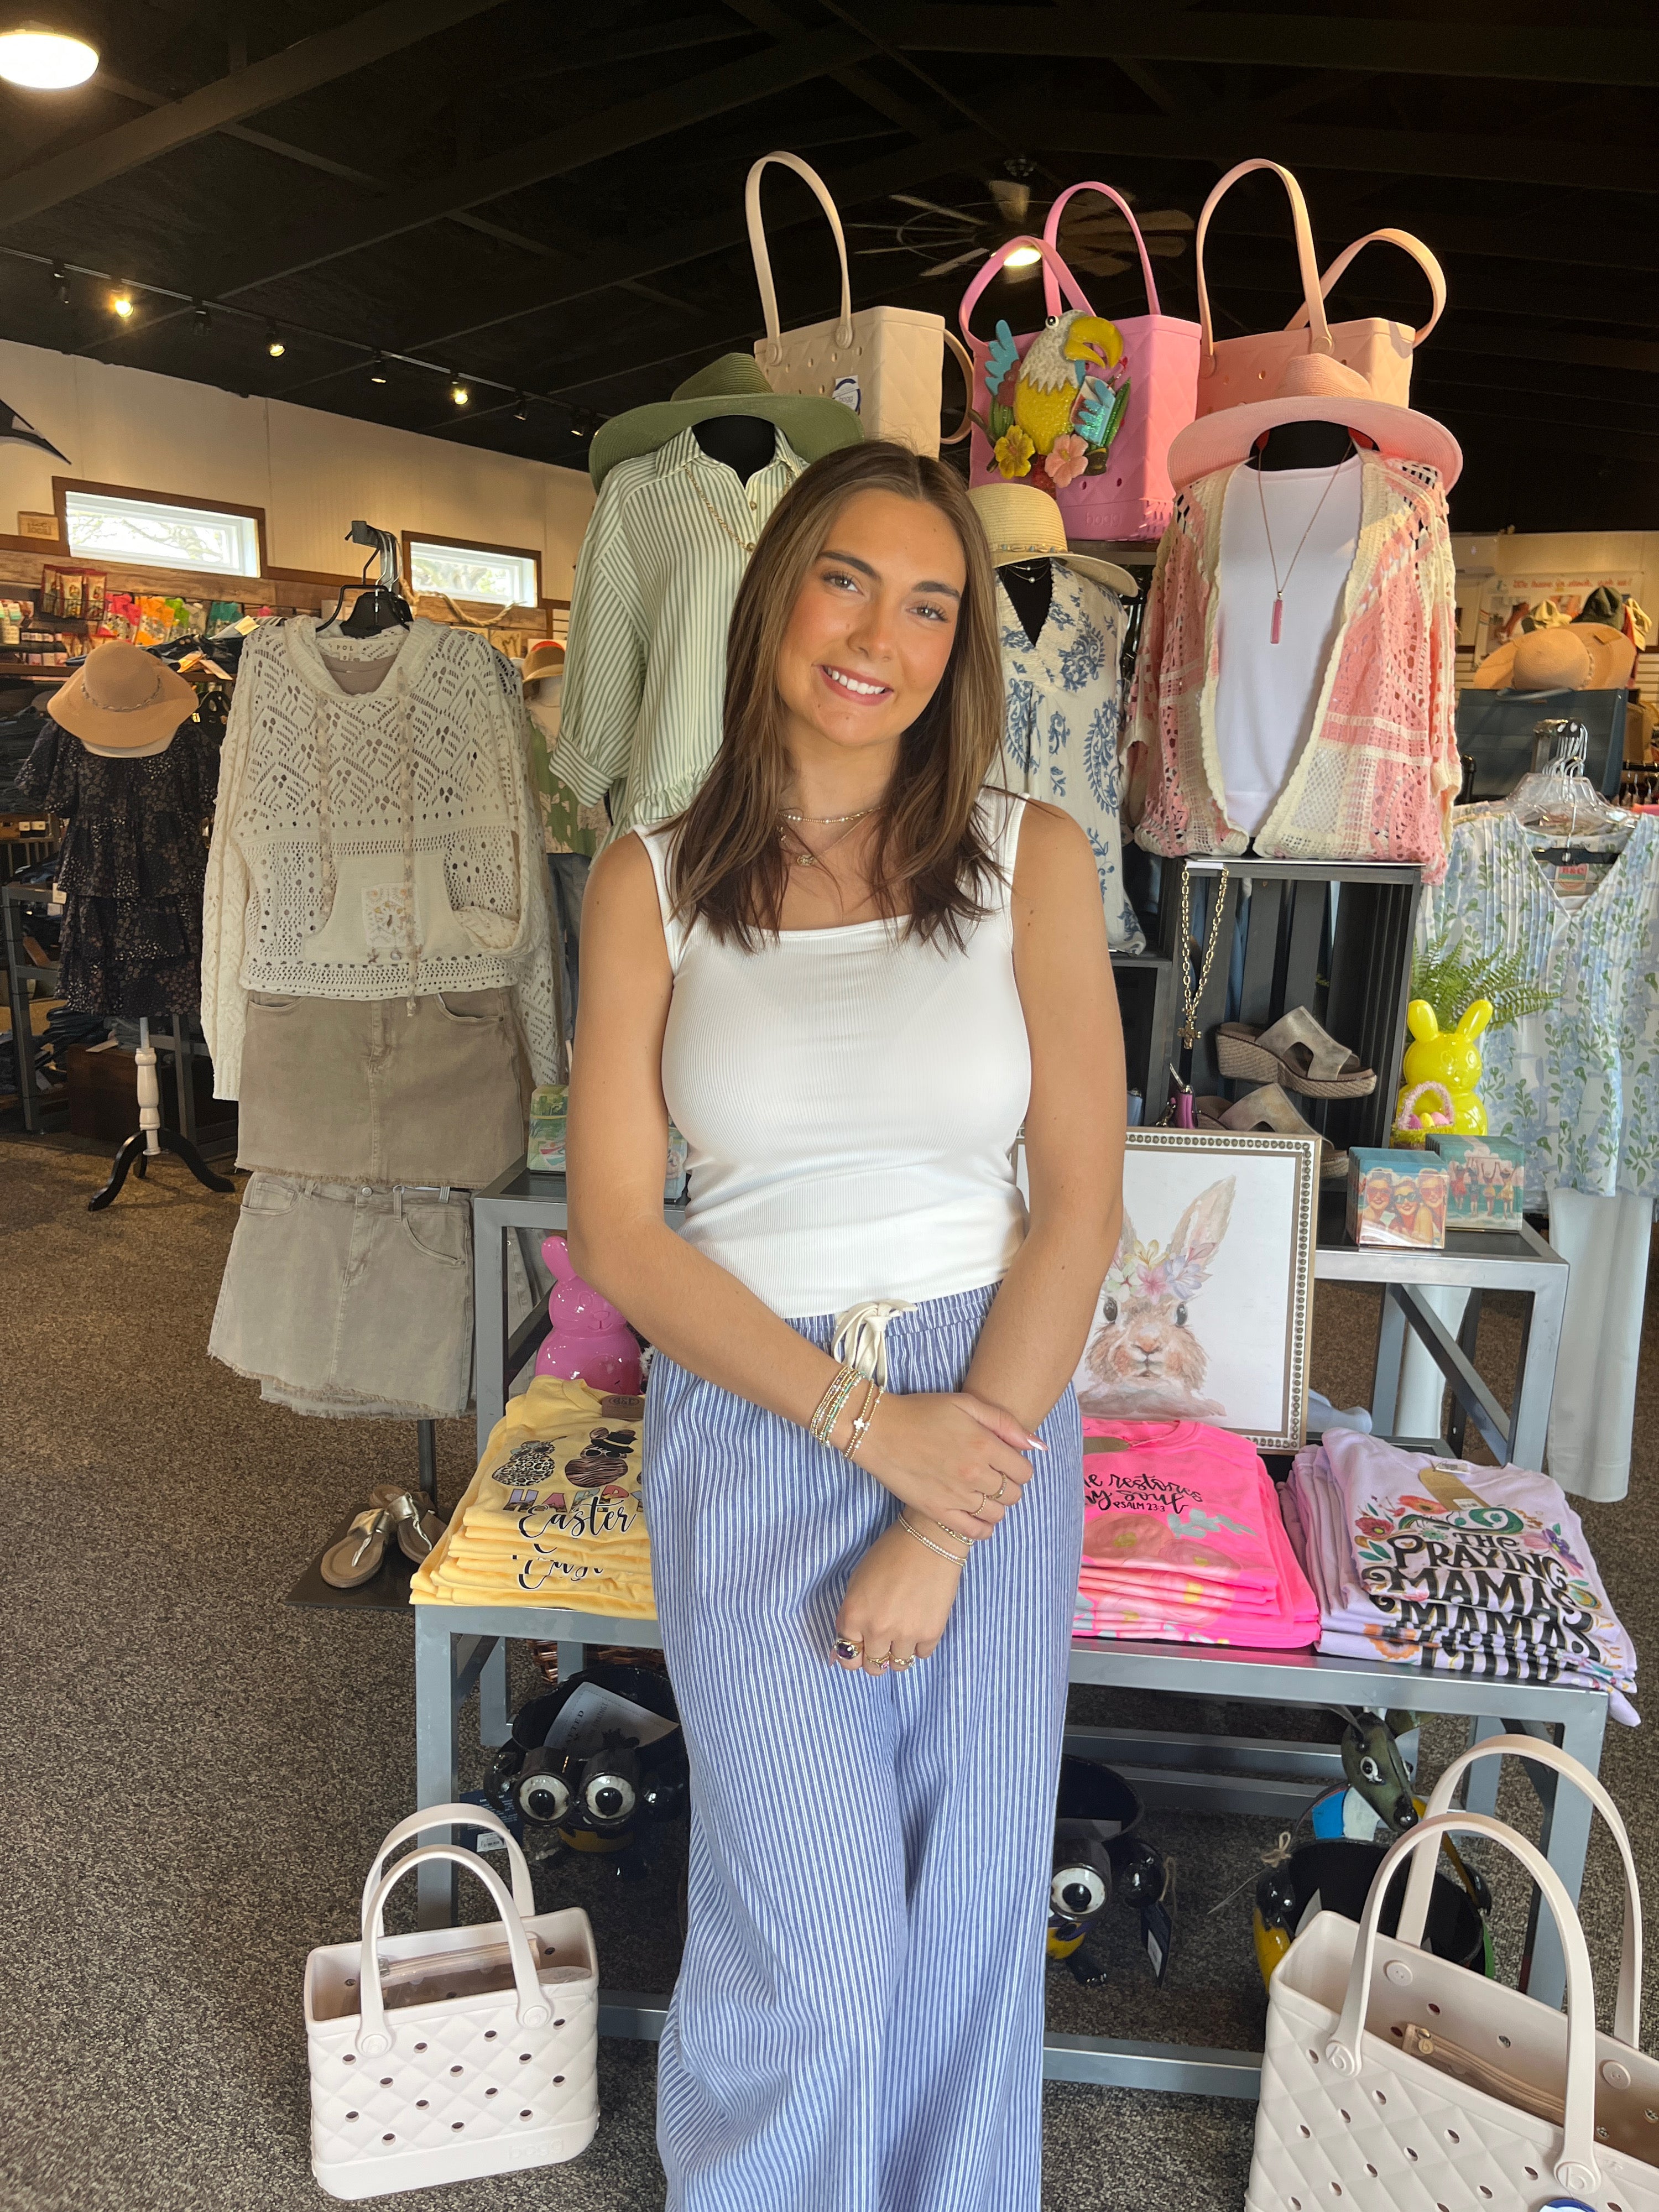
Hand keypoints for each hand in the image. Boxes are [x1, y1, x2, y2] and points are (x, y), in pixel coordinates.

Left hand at [834, 1520, 960, 1675]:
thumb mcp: (857, 1582)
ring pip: (898, 1665)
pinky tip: (920, 1624)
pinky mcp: (931, 1633)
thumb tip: (845, 1647)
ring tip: (904, 1631)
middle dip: (876, 1657)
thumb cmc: (889, 1554)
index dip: (854, 1654)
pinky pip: (922, 1655)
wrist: (928, 1540)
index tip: (862, 1649)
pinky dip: (920, 1645)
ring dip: (899, 1652)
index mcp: (854, 1616)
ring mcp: (905, 1634)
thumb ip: (851, 1616)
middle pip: (873, 1666)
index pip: (848, 1656)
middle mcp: (877, 1630)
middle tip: (884, 1642)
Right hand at [843, 1390, 1038, 1541]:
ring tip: (982, 1494)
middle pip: (1013, 1494)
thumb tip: (1037, 1446)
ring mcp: (956, 1495)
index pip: (1024, 1471)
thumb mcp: (965, 1404)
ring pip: (997, 1514)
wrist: (878, 1429)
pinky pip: (974, 1531)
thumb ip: (1004, 1423)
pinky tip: (976, 1515)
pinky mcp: (937, 1510)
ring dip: (996, 1506)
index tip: (1006, 1463)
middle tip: (993, 1477)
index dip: (1019, 1467)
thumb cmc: (921, 1411)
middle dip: (1009, 1486)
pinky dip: (982, 1528)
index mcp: (984, 1444)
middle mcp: (974, 1473)